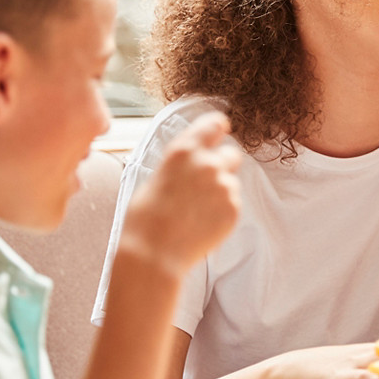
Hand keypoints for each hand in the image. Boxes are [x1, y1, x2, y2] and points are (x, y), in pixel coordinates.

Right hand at [118, 111, 241, 277]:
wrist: (153, 254)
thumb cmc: (145, 218)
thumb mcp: (157, 177)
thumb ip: (181, 165)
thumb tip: (192, 162)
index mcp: (183, 150)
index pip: (215, 124)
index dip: (219, 128)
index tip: (222, 132)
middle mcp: (207, 163)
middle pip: (232, 153)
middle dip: (222, 165)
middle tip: (206, 183)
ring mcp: (224, 186)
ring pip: (232, 182)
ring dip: (221, 191)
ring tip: (197, 210)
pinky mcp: (233, 209)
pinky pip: (233, 203)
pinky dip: (223, 210)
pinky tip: (202, 222)